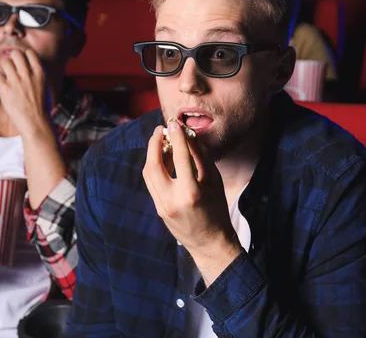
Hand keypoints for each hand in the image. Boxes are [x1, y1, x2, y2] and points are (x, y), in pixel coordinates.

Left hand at [0, 49, 51, 137]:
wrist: (36, 123)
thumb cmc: (41, 108)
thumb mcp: (45, 87)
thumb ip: (37, 75)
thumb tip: (28, 67)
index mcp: (40, 73)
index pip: (30, 53)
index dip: (24, 56)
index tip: (22, 63)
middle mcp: (28, 75)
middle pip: (16, 53)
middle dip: (12, 58)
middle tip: (12, 67)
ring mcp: (16, 82)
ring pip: (4, 61)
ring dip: (4, 67)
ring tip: (6, 76)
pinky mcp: (5, 90)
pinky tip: (2, 86)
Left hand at [142, 120, 240, 283]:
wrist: (209, 243)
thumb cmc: (217, 210)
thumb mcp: (214, 182)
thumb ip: (200, 157)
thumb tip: (189, 135)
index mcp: (191, 193)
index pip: (179, 158)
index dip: (176, 137)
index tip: (174, 123)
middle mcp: (171, 200)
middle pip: (154, 164)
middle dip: (154, 143)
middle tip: (161, 129)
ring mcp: (161, 206)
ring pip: (148, 173)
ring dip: (153, 154)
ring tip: (163, 142)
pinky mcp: (157, 209)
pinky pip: (151, 182)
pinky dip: (155, 167)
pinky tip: (163, 158)